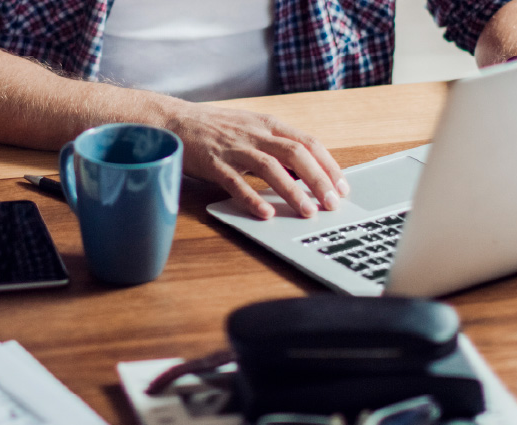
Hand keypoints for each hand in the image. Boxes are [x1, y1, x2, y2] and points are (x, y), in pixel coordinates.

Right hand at [165, 102, 348, 219]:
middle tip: (332, 204)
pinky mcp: (214, 163)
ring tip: (307, 212)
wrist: (174, 120)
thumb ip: (277, 145)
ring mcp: (234, 148)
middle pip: (296, 154)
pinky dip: (253, 198)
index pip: (308, 143)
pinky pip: (236, 182)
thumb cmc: (215, 128)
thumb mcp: (251, 128)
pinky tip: (266, 213)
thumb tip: (305, 172)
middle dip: (319, 180)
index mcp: (269, 125)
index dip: (329, 165)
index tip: (342, 187)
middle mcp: (255, 134)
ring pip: (271, 168)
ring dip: (293, 191)